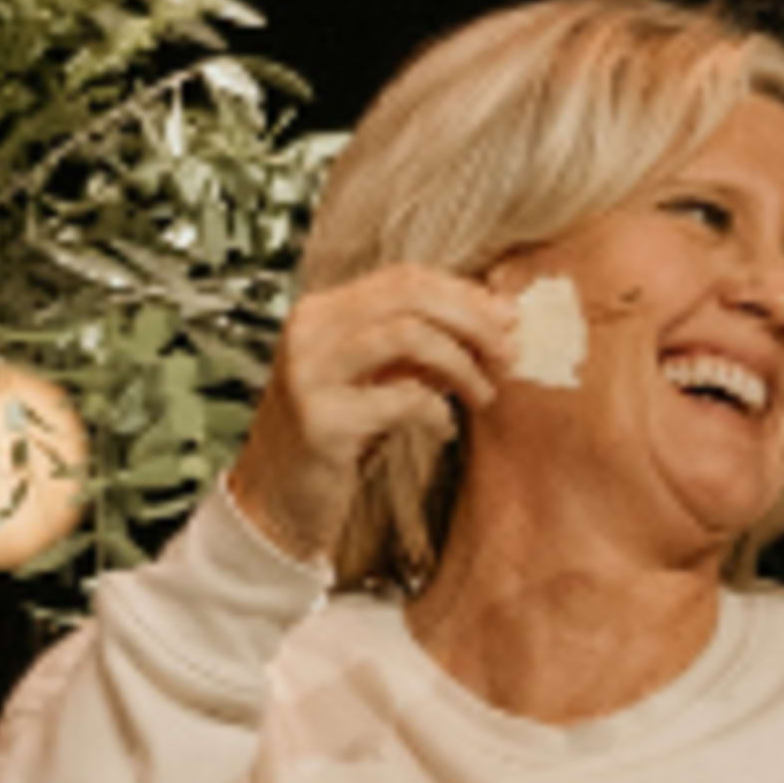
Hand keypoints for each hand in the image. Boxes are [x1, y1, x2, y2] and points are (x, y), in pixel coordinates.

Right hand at [222, 265, 517, 562]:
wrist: (275, 504)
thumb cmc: (332, 437)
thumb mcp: (371, 377)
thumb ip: (415, 344)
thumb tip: (496, 314)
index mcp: (318, 313)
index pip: (404, 278)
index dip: (464, 294)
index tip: (505, 320)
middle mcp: (307, 334)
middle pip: (411, 296)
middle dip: (473, 321)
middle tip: (508, 352)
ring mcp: (309, 376)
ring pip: (410, 336)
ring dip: (463, 364)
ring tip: (483, 393)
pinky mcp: (321, 422)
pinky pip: (404, 400)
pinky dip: (437, 413)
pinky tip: (444, 430)